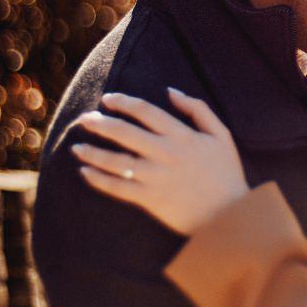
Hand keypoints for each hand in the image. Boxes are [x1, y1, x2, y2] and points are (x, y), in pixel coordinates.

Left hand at [72, 90, 248, 234]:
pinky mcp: (151, 200)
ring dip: (93, 153)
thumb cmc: (226, 172)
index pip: (146, 112)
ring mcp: (156, 178)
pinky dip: (99, 180)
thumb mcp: (221, 135)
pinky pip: (119, 188)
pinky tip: (85, 173)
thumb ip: (198, 109)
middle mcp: (166, 154)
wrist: (230, 215)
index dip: (124, 102)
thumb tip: (170, 91)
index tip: (107, 99)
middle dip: (100, 124)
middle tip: (84, 119)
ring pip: (117, 162)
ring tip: (77, 147)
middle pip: (125, 133)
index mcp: (183, 136)